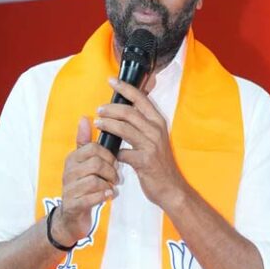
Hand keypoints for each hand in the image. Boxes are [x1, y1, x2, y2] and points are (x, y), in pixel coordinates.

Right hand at [52, 117, 118, 245]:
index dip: (108, 155)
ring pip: (94, 181)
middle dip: (110, 170)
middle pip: (96, 163)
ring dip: (108, 184)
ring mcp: (69, 189)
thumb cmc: (82, 185)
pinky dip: (104, 197)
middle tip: (115, 177)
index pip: (93, 148)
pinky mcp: (73, 205)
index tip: (114, 162)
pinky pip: (91, 198)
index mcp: (72, 159)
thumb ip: (85, 142)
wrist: (71, 215)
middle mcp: (69, 172)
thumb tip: (84, 118)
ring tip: (111, 187)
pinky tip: (108, 196)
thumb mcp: (83, 162)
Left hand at [93, 79, 185, 211]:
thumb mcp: (155, 138)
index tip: (111, 80)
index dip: (125, 88)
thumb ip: (142, 124)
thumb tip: (124, 109)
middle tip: (99, 109)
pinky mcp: (144, 161)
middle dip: (111, 108)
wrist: (171, 187)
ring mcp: (151, 145)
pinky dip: (112, 151)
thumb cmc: (160, 162)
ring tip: (98, 123)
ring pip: (124, 128)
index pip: (141, 98)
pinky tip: (106, 152)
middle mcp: (156, 130)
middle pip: (130, 111)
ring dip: (108, 124)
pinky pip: (123, 152)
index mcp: (158, 122)